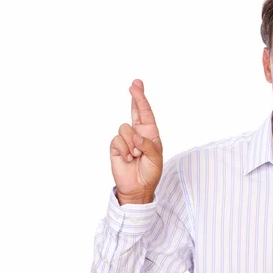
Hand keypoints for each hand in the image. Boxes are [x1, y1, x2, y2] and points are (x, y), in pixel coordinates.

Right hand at [110, 79, 162, 203]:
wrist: (138, 188)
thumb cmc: (150, 173)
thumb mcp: (156, 158)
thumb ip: (148, 145)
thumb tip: (136, 136)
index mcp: (150, 134)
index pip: (146, 113)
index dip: (141, 99)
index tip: (137, 85)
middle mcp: (138, 133)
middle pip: (134, 111)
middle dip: (135, 97)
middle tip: (134, 84)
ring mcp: (126, 139)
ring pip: (125, 129)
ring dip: (132, 144)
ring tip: (136, 156)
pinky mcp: (116, 147)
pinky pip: (117, 140)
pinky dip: (124, 150)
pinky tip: (128, 158)